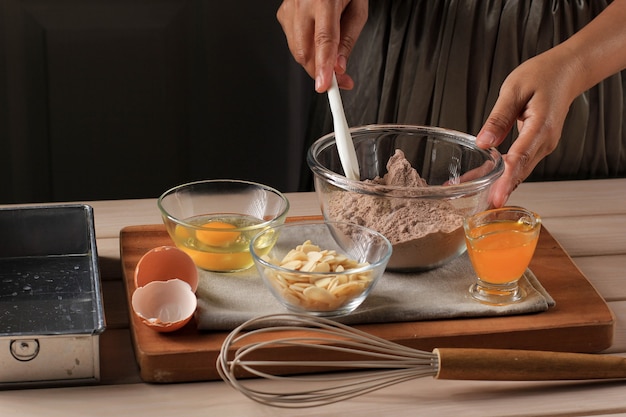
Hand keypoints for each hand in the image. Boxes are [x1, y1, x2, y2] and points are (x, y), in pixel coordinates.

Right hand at [277, 0, 367, 91]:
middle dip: (321, 71)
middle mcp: (302, 3)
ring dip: (314, 61)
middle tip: (339, 79)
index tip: (325, 84)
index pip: (323, 39)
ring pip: (297, 52)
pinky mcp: (282, 14)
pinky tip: (315, 36)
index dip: (324, 66)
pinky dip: (306, 49)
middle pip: (305, 51)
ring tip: (329, 52)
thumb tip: (339, 66)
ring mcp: (289, 8)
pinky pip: (293, 44)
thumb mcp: (357, 8)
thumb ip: (348, 39)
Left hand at [475, 47, 581, 206]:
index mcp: (540, 127)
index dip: (506, 181)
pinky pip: (520, 164)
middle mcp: (544, 142)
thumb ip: (498, 118)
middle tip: (478, 207)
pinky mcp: (538, 146)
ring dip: (499, 185)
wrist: (567, 71)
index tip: (496, 198)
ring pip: (519, 171)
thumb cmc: (543, 75)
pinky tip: (488, 181)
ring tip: (475, 196)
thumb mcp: (514, 90)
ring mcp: (543, 146)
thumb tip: (483, 142)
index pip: (520, 159)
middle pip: (519, 172)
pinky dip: (505, 174)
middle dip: (498, 190)